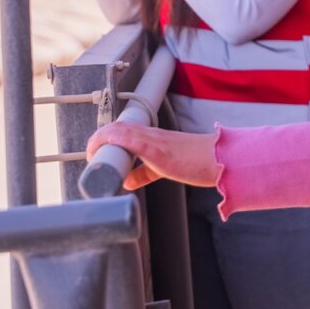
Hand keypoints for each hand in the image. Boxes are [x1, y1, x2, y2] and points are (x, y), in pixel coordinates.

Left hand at [87, 122, 219, 190]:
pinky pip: (129, 139)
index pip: (125, 128)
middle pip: (118, 126)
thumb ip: (144, 174)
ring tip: (91, 152)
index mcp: (154, 138)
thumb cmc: (197, 163)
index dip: (106, 134)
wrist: (219, 159)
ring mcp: (153, 139)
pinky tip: (102, 148)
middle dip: (99, 137)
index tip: (96, 148)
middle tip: (90, 153)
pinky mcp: (156, 149)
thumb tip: (127, 182)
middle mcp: (151, 134)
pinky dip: (112, 140)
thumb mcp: (164, 169)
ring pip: (120, 129)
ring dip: (101, 137)